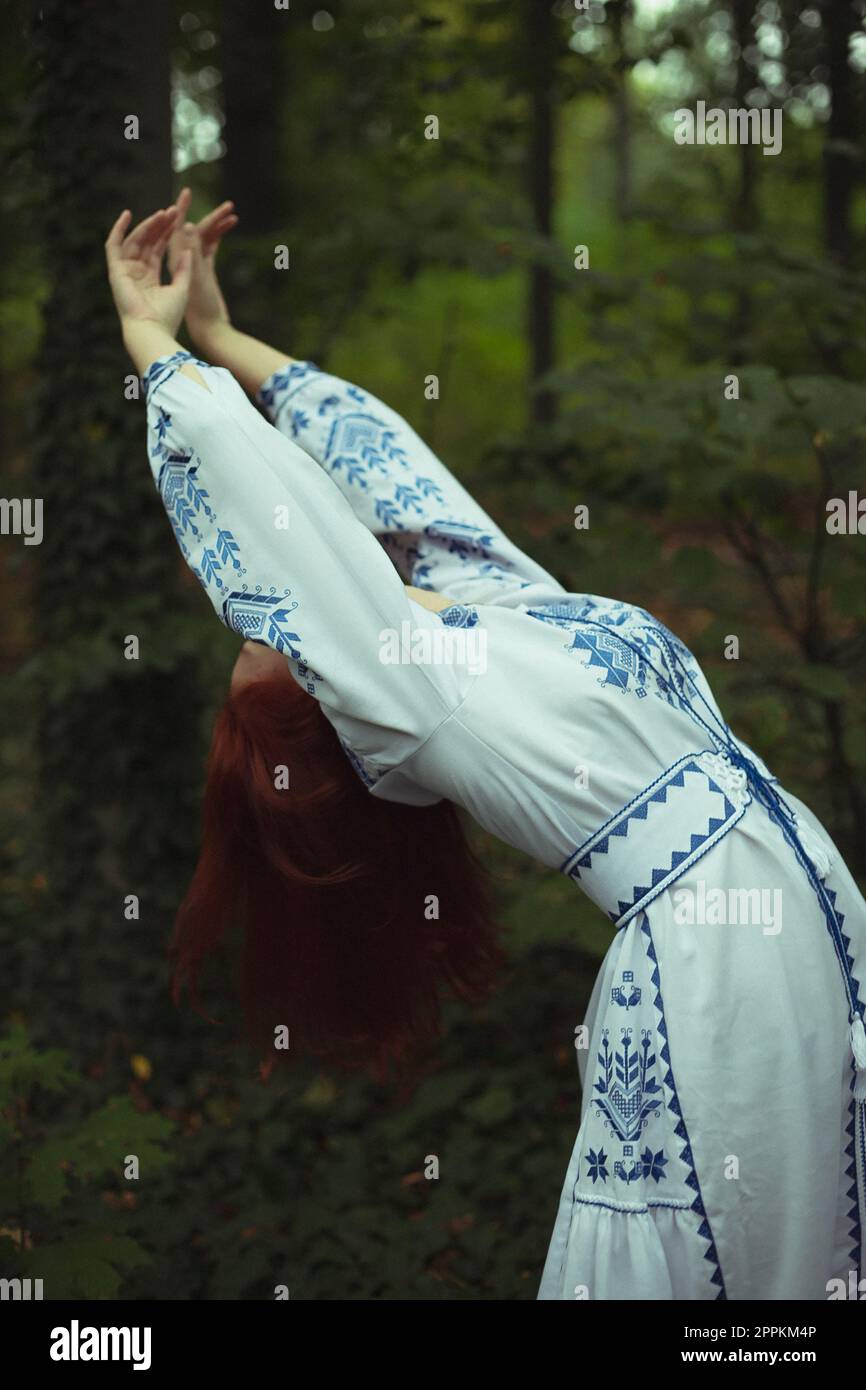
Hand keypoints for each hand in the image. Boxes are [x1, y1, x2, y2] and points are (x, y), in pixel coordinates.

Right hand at [105, 206, 191, 335]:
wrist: (153, 330)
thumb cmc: (168, 316)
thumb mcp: (182, 288)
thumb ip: (183, 268)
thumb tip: (187, 249)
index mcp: (150, 280)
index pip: (156, 250)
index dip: (166, 234)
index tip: (177, 219)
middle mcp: (135, 274)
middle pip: (146, 243)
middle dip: (158, 226)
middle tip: (171, 211)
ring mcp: (124, 272)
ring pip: (134, 241)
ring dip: (147, 226)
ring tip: (161, 213)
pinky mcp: (115, 271)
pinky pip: (113, 246)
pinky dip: (118, 230)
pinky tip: (127, 214)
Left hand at [168, 187, 237, 347]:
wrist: (209, 330)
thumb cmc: (200, 310)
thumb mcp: (194, 280)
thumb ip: (189, 253)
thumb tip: (186, 226)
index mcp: (175, 260)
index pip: (176, 228)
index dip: (180, 209)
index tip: (187, 192)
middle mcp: (182, 259)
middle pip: (193, 229)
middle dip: (210, 216)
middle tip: (228, 204)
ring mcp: (194, 265)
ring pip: (204, 236)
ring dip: (217, 224)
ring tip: (233, 213)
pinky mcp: (205, 271)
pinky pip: (210, 247)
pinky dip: (219, 235)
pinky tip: (229, 226)